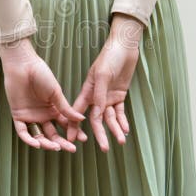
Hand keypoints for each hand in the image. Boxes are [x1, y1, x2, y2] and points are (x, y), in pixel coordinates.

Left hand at [0, 37, 85, 151]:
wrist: (24, 65)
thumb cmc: (41, 74)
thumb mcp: (56, 93)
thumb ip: (66, 108)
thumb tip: (82, 119)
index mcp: (53, 108)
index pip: (65, 125)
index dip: (74, 132)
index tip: (83, 138)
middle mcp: (42, 115)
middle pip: (53, 133)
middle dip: (62, 142)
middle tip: (71, 148)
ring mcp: (30, 116)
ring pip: (39, 135)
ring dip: (47, 143)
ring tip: (56, 147)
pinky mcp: (18, 115)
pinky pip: (23, 132)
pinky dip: (29, 139)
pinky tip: (38, 144)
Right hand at [67, 14, 143, 151]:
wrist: (124, 47)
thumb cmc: (110, 57)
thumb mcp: (103, 75)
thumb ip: (99, 95)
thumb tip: (96, 115)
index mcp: (87, 91)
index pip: (78, 112)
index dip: (74, 126)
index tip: (71, 140)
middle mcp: (96, 97)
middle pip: (96, 119)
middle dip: (99, 134)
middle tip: (103, 149)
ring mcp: (108, 97)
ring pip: (110, 118)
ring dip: (115, 129)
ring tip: (120, 141)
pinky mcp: (119, 95)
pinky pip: (120, 112)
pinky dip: (123, 121)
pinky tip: (125, 130)